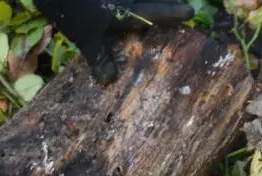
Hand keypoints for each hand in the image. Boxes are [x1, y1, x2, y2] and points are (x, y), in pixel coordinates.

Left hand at [33, 0, 194, 84]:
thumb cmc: (71, 11)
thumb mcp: (86, 38)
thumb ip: (100, 58)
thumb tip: (108, 81)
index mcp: (129, 10)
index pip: (161, 10)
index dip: (177, 12)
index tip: (190, 13)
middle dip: (168, 0)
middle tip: (176, 5)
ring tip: (160, 3)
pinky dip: (131, 1)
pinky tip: (126, 4)